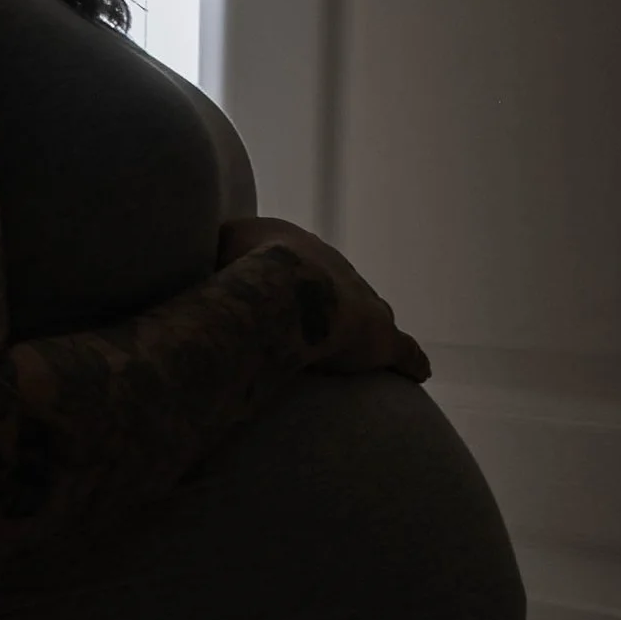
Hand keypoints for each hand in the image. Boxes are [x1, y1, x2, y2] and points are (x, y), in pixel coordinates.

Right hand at [215, 215, 430, 380]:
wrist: (280, 288)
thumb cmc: (240, 269)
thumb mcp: (219, 246)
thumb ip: (216, 250)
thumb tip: (203, 263)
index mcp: (299, 246)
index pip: (300, 262)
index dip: (292, 280)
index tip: (285, 295)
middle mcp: (337, 266)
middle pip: (337, 285)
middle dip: (330, 301)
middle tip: (320, 324)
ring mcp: (364, 300)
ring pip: (370, 311)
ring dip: (364, 329)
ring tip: (358, 349)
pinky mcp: (382, 336)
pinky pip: (403, 351)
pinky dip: (410, 362)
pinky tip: (417, 373)